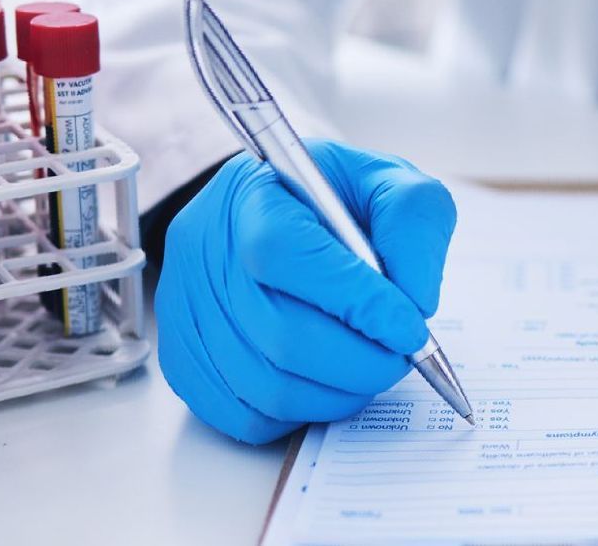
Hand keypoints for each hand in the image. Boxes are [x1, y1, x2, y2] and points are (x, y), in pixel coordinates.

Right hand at [155, 139, 456, 443]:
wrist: (270, 212)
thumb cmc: (330, 201)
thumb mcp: (383, 182)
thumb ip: (412, 222)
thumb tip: (413, 300)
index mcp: (251, 196)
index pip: (287, 252)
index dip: (355, 301)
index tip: (408, 328)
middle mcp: (204, 252)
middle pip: (279, 334)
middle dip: (360, 361)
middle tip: (398, 357)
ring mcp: (186, 311)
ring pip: (267, 386)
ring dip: (337, 393)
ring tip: (366, 368)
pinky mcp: (184, 360)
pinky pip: (245, 415)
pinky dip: (300, 413)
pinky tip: (324, 382)